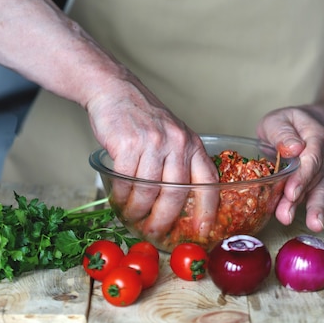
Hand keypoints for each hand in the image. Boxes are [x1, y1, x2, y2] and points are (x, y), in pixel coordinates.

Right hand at [85, 67, 219, 238]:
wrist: (115, 90)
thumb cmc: (143, 116)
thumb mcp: (172, 133)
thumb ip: (180, 160)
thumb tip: (182, 202)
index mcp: (191, 142)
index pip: (207, 180)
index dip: (208, 209)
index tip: (203, 230)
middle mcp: (176, 141)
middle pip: (175, 194)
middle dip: (164, 220)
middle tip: (155, 232)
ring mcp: (152, 142)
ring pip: (148, 191)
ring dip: (138, 210)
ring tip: (132, 216)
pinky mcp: (128, 144)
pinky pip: (126, 181)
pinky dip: (121, 196)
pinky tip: (119, 199)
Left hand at [256, 107, 323, 231]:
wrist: (303, 127)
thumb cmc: (286, 124)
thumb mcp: (278, 120)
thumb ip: (283, 133)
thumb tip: (294, 148)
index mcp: (315, 134)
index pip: (311, 157)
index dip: (302, 176)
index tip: (291, 191)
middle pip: (312, 177)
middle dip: (297, 197)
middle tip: (284, 213)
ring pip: (314, 189)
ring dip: (300, 207)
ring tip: (287, 219)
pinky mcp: (320, 181)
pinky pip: (318, 196)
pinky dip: (316, 210)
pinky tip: (315, 224)